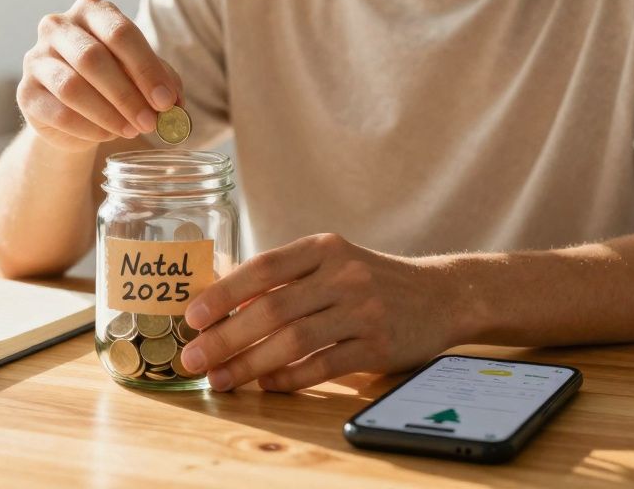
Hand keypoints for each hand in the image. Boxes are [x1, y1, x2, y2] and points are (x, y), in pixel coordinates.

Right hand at [18, 0, 182, 151]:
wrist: (74, 112)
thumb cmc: (113, 82)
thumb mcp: (142, 76)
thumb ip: (161, 82)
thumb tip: (174, 103)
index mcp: (91, 10)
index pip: (120, 32)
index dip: (146, 68)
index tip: (166, 101)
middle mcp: (58, 26)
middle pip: (92, 57)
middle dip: (127, 94)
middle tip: (150, 122)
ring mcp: (36, 58)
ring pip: (71, 87)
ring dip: (107, 114)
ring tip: (131, 131)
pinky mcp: (25, 92)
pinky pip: (58, 112)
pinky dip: (88, 128)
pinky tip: (106, 135)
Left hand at [178, 234, 462, 391]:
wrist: (441, 295)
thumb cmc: (370, 280)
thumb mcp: (331, 262)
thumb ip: (285, 277)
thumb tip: (219, 298)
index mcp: (323, 248)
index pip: (263, 267)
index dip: (223, 292)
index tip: (192, 316)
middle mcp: (343, 274)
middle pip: (271, 308)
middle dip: (225, 336)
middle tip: (193, 358)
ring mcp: (363, 310)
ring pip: (293, 340)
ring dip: (249, 364)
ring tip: (221, 379)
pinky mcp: (378, 345)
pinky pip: (323, 366)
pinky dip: (289, 378)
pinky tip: (266, 384)